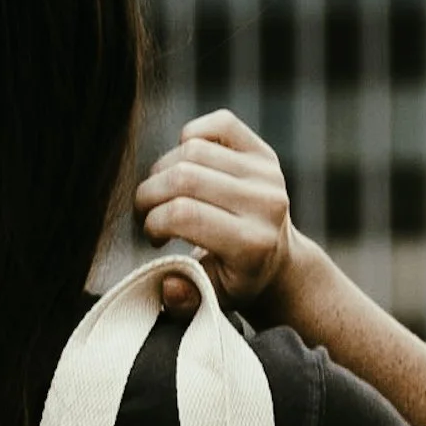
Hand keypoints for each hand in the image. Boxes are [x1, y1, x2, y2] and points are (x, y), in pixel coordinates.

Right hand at [133, 111, 295, 316]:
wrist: (279, 262)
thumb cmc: (234, 281)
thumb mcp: (212, 300)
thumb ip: (186, 300)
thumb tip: (168, 284)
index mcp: (253, 244)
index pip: (185, 214)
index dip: (154, 221)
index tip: (152, 237)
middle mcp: (266, 204)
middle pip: (183, 176)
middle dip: (150, 194)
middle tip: (147, 214)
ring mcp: (268, 175)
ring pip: (192, 148)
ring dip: (163, 170)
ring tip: (163, 195)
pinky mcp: (264, 153)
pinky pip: (217, 124)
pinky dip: (191, 138)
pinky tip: (187, 166)